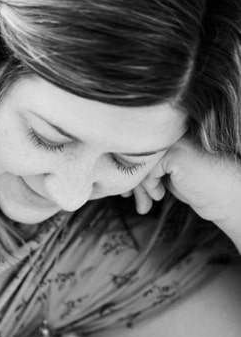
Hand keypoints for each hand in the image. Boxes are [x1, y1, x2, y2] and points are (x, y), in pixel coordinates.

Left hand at [124, 137, 240, 232]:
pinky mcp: (175, 153)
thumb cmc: (198, 186)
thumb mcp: (166, 174)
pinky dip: (149, 186)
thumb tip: (111, 170)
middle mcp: (170, 131)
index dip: (126, 170)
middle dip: (129, 180)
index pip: (134, 147)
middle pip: (132, 153)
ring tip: (144, 205)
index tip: (124, 192)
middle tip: (125, 198)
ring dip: (138, 188)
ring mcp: (174, 140)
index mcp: (167, 132)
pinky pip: (147, 171)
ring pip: (137, 163)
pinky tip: (161, 195)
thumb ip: (145, 166)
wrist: (226, 196)